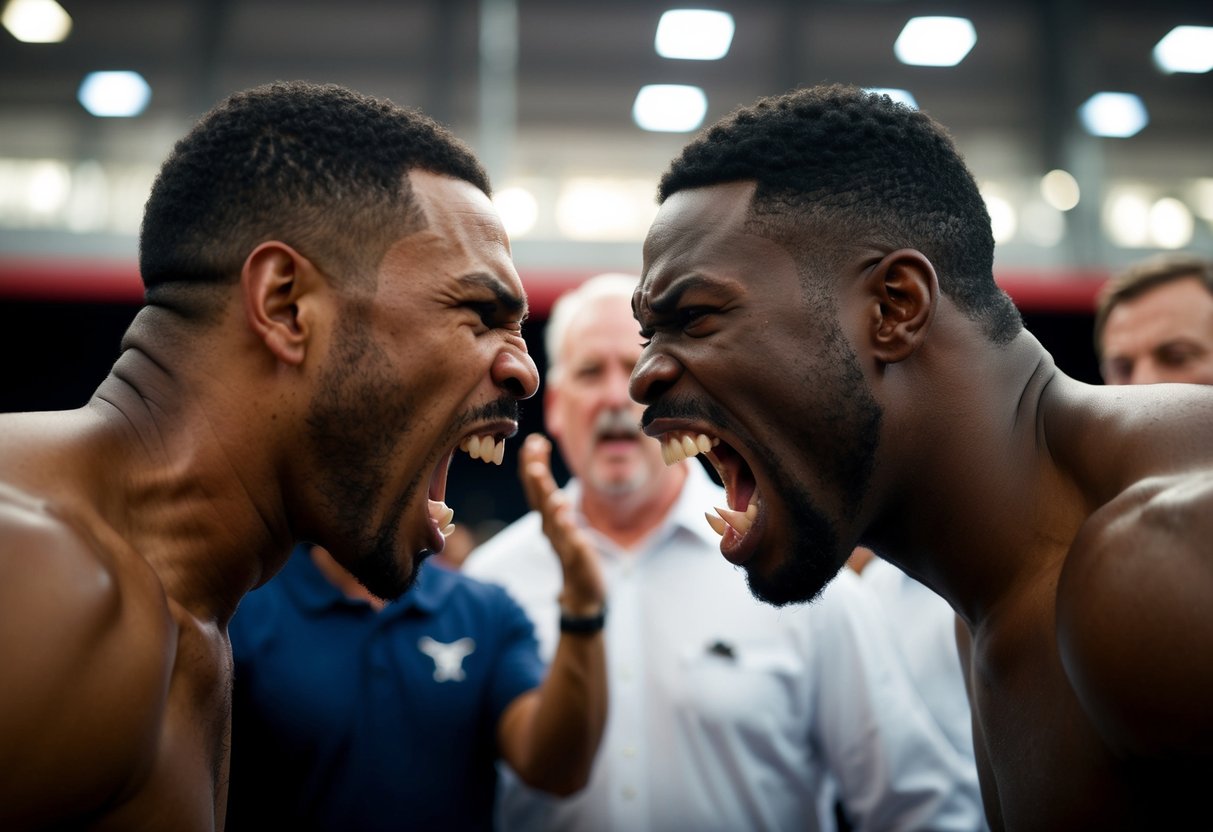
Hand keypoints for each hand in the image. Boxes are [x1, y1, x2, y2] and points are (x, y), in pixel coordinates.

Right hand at [519, 433, 605, 615]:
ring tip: (539, 473)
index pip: (536, 486)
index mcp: (547, 517)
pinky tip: (564, 510)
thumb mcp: (561, 520)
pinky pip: (569, 537)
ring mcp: (562, 541)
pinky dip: (565, 524)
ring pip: (550, 515)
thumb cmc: (571, 551)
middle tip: (530, 452)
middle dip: (534, 474)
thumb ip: (551, 495)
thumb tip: (540, 466)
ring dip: (544, 494)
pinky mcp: (576, 555)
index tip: (533, 439)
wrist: (582, 591)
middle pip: (539, 497)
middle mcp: (549, 527)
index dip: (533, 463)